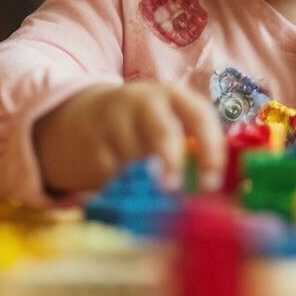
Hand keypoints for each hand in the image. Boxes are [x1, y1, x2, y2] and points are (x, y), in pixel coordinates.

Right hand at [32, 81, 225, 193]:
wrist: (84, 116)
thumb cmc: (143, 126)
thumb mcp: (168, 121)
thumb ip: (192, 147)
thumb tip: (211, 187)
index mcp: (174, 97)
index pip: (199, 116)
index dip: (210, 149)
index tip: (210, 182)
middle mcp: (144, 102)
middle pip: (163, 132)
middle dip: (172, 163)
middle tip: (174, 190)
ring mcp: (114, 120)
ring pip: (135, 159)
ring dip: (146, 185)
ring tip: (151, 198)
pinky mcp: (91, 142)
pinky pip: (110, 173)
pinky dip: (122, 188)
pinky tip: (125, 190)